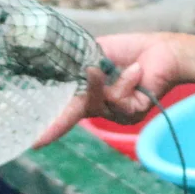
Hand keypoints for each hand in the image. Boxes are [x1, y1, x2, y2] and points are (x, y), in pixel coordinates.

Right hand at [31, 33, 179, 146]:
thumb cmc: (129, 51)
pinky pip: (117, 99)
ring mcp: (117, 115)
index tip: (33, 142)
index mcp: (89, 96)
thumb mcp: (96, 53)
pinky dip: (126, 80)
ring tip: (119, 66)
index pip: (65, 113)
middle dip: (78, 97)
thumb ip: (77, 61)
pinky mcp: (133, 114)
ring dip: (103, 81)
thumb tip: (58, 63)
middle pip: (76, 109)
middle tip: (84, 81)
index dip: (50, 127)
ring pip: (96, 103)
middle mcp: (102, 110)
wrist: (161, 51)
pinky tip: (137, 71)